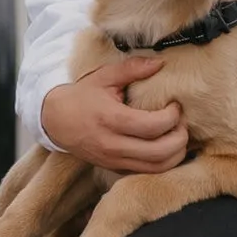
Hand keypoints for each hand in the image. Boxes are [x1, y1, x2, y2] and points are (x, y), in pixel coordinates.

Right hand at [40, 57, 188, 173]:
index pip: (152, 126)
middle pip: (159, 152)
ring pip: (156, 168)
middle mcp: (113, 145)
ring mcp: (113, 161)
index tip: (175, 105)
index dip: (172, 116)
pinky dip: (163, 163)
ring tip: (177, 135)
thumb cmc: (82, 96)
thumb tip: (160, 62)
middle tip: (182, 122)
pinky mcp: (114, 169)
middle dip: (180, 137)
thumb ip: (132, 68)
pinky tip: (167, 147)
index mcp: (111, 120)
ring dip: (175, 154)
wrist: (55, 121)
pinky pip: (146, 173)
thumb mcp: (104, 77)